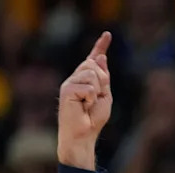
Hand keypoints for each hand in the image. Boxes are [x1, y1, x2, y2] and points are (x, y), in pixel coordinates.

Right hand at [58, 31, 112, 169]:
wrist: (82, 135)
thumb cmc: (93, 120)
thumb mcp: (104, 97)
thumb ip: (103, 78)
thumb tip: (100, 57)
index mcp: (85, 80)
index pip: (93, 59)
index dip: (100, 46)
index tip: (107, 35)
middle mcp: (76, 79)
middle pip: (94, 65)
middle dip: (102, 81)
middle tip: (95, 100)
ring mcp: (70, 83)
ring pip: (92, 74)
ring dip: (97, 91)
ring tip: (88, 104)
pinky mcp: (67, 90)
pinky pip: (88, 87)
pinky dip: (91, 98)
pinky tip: (83, 107)